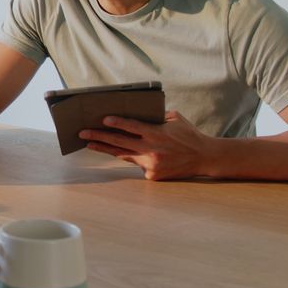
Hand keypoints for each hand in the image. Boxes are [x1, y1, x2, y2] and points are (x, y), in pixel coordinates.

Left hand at [80, 111, 213, 179]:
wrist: (204, 157)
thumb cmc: (189, 135)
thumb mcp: (175, 119)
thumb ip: (156, 117)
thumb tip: (137, 112)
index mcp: (157, 133)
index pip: (132, 127)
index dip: (117, 123)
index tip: (102, 119)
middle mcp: (151, 149)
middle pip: (119, 142)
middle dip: (99, 137)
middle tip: (82, 133)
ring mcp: (151, 164)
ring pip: (123, 155)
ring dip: (105, 148)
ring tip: (90, 143)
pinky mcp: (152, 175)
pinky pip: (138, 164)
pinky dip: (136, 157)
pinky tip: (140, 154)